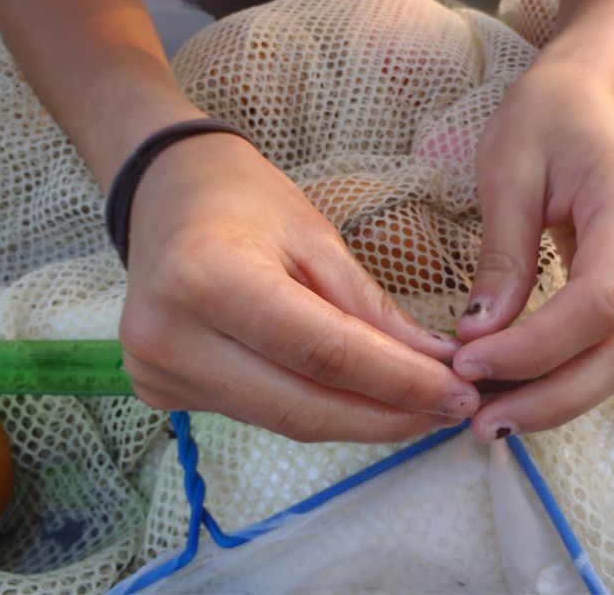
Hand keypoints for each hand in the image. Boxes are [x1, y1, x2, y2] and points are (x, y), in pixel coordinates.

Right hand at [118, 132, 479, 442]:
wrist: (166, 191)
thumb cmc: (244, 199)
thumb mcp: (317, 238)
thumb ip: (372, 309)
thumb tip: (437, 367)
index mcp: (210, 278)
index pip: (323, 353)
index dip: (398, 383)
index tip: (457, 394)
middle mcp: (171, 335)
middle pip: (301, 407)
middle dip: (386, 417)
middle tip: (449, 411)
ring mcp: (155, 370)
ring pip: (282, 421)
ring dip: (358, 421)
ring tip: (417, 409)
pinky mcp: (158, 391)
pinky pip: (258, 414)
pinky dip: (315, 411)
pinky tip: (356, 400)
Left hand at [452, 59, 613, 440]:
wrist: (583, 96)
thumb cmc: (542, 119)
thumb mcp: (506, 174)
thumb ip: (501, 256)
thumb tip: (479, 339)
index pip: (596, 302)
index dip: (535, 349)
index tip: (468, 366)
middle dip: (556, 397)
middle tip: (484, 422)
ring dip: (565, 397)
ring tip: (496, 415)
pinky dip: (573, 376)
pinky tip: (522, 389)